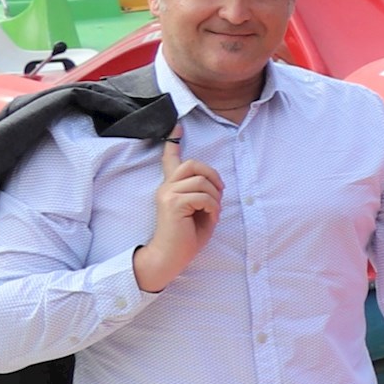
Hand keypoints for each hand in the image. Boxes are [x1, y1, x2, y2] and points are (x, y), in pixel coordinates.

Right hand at [133, 134, 221, 293]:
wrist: (169, 257)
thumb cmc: (186, 237)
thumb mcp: (198, 211)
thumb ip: (202, 194)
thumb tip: (213, 183)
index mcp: (170, 188)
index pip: (170, 160)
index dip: (173, 142)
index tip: (176, 125)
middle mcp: (166, 187)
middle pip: (194, 164)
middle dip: (213, 177)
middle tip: (217, 196)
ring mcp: (167, 194)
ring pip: (202, 181)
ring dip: (215, 198)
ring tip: (211, 213)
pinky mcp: (173, 204)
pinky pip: (203, 197)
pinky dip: (212, 208)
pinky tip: (207, 219)